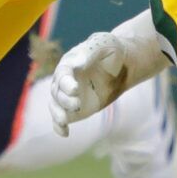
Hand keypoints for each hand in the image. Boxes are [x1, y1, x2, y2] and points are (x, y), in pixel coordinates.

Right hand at [50, 25, 165, 135]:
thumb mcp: (104, 44)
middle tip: (77, 104)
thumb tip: (78, 63)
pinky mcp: (74, 109)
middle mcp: (64, 81)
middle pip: (57, 92)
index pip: (62, 74)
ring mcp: (68, 95)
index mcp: (69, 63)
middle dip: (65, 100)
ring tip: (64, 121)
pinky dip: (59, 127)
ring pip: (56, 106)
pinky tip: (64, 133)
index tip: (75, 89)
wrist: (120, 65)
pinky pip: (62, 119)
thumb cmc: (111, 51)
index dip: (66, 83)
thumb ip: (90, 52)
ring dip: (58, 114)